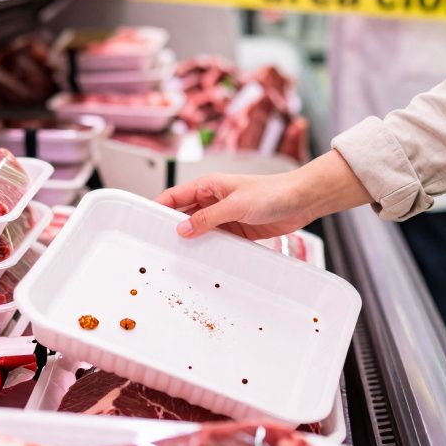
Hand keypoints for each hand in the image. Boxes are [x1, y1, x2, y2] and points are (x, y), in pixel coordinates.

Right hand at [157, 150, 372, 238]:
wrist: (302, 201)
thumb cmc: (273, 191)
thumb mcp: (235, 205)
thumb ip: (208, 218)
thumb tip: (182, 229)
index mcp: (209, 186)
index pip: (174, 196)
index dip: (158, 207)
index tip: (144, 222)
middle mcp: (213, 200)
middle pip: (184, 215)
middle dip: (172, 228)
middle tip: (158, 245)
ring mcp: (225, 216)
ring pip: (200, 230)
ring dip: (192, 241)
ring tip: (177, 257)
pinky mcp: (237, 230)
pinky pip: (217, 241)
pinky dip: (210, 249)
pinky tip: (203, 260)